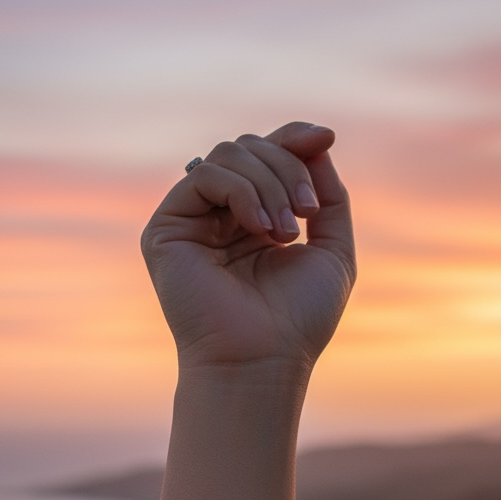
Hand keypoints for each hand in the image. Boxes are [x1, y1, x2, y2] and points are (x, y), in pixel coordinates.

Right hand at [141, 122, 356, 373]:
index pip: (268, 157)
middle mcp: (220, 217)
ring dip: (269, 184)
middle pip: (251, 148)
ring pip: (229, 154)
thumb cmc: (298, 321)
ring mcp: (192, 221)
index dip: (294, 139)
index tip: (325, 136)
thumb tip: (316, 142)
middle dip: (288, 169)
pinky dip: (241, 192)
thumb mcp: (332, 251)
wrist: (262, 362)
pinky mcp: (167, 229)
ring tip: (284, 233)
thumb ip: (330, 197)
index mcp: (254, 221)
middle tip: (306, 213)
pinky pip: (206, 176)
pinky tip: (259, 229)